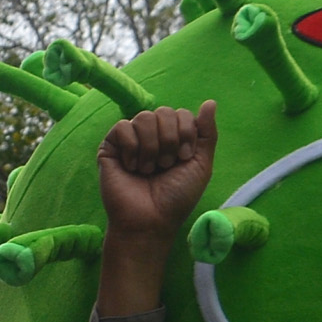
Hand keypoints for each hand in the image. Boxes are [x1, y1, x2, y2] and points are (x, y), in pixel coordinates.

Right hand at [95, 103, 218, 314]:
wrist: (151, 220)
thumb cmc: (176, 197)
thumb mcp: (201, 164)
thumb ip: (207, 133)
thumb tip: (210, 102)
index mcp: (173, 138)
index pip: (181, 114)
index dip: (185, 133)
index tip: (183, 158)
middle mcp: (152, 136)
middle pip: (163, 112)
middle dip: (169, 140)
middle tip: (165, 166)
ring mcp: (130, 140)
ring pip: (143, 117)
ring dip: (151, 147)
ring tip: (148, 170)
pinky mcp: (110, 147)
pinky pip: (122, 127)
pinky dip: (132, 148)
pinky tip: (131, 167)